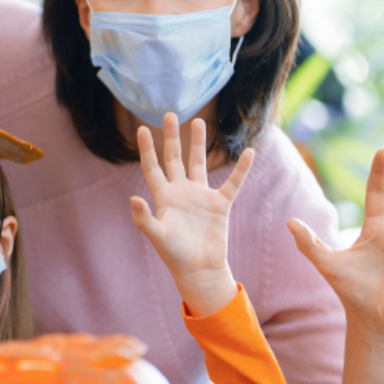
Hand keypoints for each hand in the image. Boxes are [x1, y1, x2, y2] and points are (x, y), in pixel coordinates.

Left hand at [130, 114, 253, 316]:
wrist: (199, 270)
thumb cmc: (175, 255)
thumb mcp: (157, 236)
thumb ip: (144, 219)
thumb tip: (133, 198)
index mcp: (163, 197)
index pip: (152, 166)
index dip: (146, 148)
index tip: (140, 127)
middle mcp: (180, 192)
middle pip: (174, 158)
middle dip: (171, 136)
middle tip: (170, 114)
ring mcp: (200, 196)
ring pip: (199, 163)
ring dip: (198, 144)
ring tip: (198, 122)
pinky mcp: (220, 204)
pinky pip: (233, 183)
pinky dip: (241, 169)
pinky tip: (249, 152)